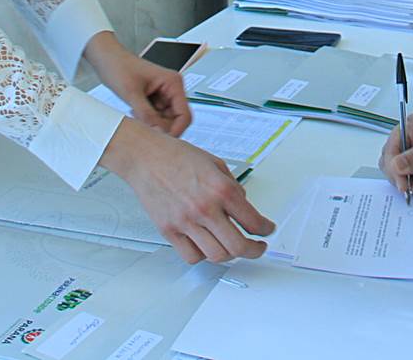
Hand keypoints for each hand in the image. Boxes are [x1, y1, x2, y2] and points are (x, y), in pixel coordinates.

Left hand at [84, 31, 190, 135]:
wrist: (107, 59)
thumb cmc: (119, 67)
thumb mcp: (132, 93)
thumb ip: (146, 115)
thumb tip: (158, 133)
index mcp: (173, 83)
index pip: (185, 114)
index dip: (176, 130)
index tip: (163, 141)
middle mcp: (172, 89)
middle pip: (176, 119)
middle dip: (161, 126)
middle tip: (143, 126)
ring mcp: (164, 94)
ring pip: (165, 120)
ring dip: (152, 123)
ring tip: (136, 115)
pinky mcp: (154, 99)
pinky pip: (156, 116)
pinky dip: (147, 119)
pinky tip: (135, 112)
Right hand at [101, 119, 275, 262]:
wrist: (146, 156)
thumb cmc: (177, 156)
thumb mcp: (216, 164)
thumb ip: (232, 187)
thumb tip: (243, 207)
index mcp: (221, 190)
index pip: (253, 221)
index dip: (266, 230)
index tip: (267, 231)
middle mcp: (205, 208)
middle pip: (238, 246)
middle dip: (254, 251)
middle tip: (257, 248)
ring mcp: (186, 222)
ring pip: (216, 255)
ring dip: (230, 255)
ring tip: (232, 248)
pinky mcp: (169, 231)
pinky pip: (191, 256)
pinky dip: (203, 256)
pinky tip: (207, 246)